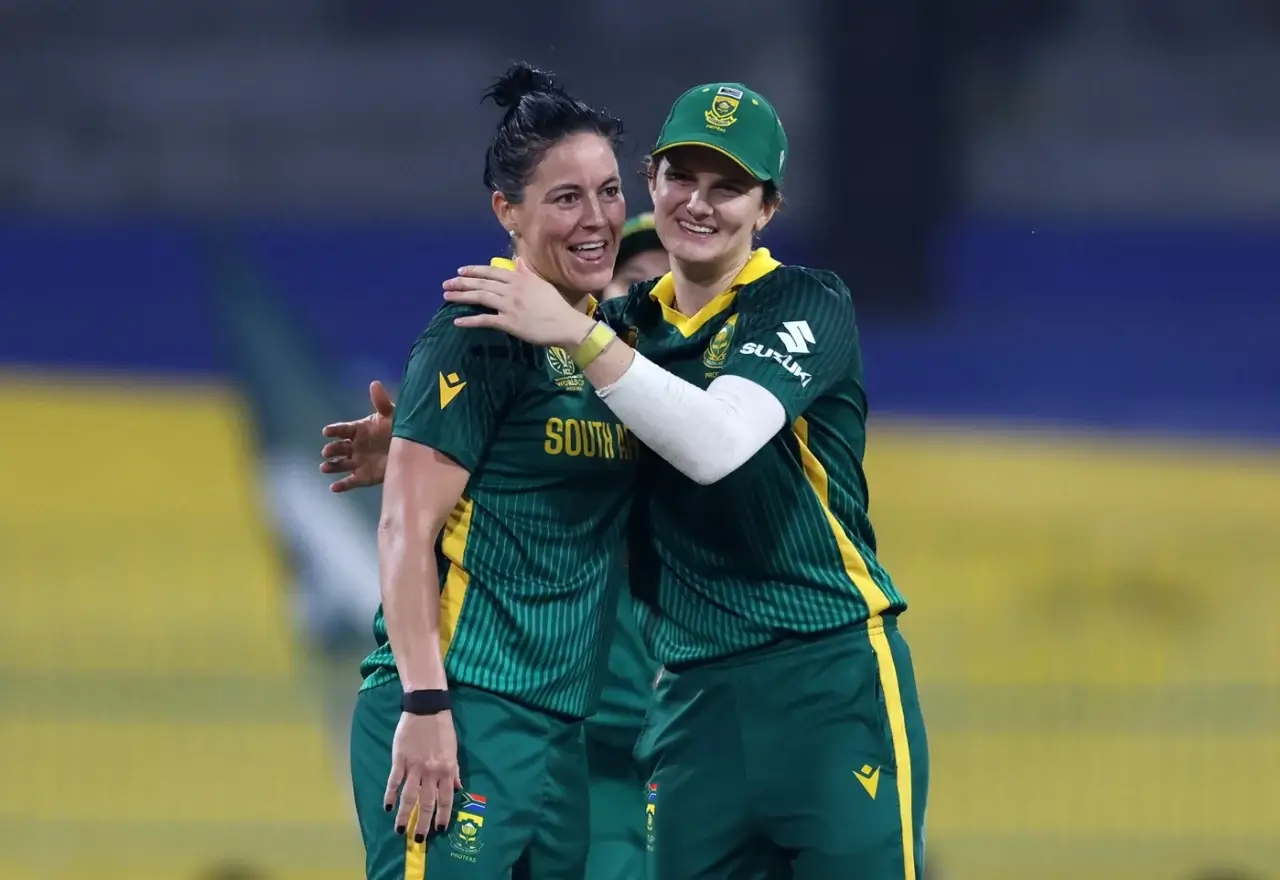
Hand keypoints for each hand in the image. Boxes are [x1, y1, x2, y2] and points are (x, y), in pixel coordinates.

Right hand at [319, 380, 394, 492]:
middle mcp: (355, 446)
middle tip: (327, 452)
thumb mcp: (392, 414)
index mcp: (358, 430)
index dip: (334, 430)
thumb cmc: (400, 428)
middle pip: (338, 448)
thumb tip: (374, 383)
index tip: (326, 431)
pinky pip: (351, 481)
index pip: (342, 430)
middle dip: (331, 450)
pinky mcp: (364, 476)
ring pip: (340, 465)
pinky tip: (334, 487)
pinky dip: (342, 485)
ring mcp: (358, 462)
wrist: (413, 449)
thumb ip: (381, 402)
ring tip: (324, 468)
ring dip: (331, 466)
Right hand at [385, 711, 462, 840]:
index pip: (446, 799)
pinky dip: (390, 795)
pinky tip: (387, 807)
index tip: (439, 830)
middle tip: (419, 839)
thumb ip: (454, 771)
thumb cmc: (442, 729)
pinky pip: (394, 781)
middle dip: (423, 823)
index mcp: (446, 770)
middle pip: (427, 803)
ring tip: (400, 830)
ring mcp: (414, 767)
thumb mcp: (453, 751)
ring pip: (409, 797)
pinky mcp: (400, 760)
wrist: (426, 709)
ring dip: (405, 815)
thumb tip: (458, 789)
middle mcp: (431, 772)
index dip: (442, 816)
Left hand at [442, 258, 595, 349]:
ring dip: (462, 297)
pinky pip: (485, 320)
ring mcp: (508, 306)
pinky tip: (457, 321)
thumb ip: (527, 272)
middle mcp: (511, 290)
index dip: (475, 270)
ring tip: (447, 297)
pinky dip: (470, 321)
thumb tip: (518, 260)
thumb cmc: (555, 305)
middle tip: (446, 283)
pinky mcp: (508, 323)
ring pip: (480, 298)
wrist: (565, 324)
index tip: (461, 271)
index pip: (492, 272)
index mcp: (519, 279)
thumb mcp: (541, 284)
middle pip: (482, 284)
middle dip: (462, 283)